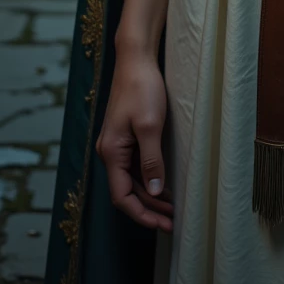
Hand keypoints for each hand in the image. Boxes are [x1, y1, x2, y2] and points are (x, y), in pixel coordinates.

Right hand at [96, 46, 173, 231]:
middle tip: (173, 221)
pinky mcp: (125, 136)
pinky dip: (149, 179)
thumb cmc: (142, 89)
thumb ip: (151, 160)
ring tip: (172, 207)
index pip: (122, 197)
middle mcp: (110, 152)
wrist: (136, 59)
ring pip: (131, 180)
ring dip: (150, 195)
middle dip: (149, 209)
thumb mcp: (150, 126)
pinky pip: (135, 166)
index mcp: (111, 152)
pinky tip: (164, 183)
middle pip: (126, 192)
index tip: (163, 224)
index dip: (142, 214)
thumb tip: (153, 191)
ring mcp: (117, 144)